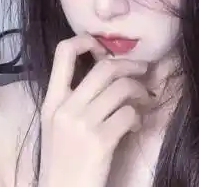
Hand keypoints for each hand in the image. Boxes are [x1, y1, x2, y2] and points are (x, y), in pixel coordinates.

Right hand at [38, 34, 151, 186]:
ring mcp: (82, 124)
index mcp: (52, 100)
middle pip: (105, 67)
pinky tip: (137, 126)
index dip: (86, 41)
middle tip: (144, 69)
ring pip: (122, 88)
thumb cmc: (64, 158)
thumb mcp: (60, 124)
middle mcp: (65, 107)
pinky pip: (130, 114)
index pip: (63, 52)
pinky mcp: (100, 141)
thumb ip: (76, 97)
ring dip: (141, 91)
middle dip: (130, 65)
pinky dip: (139, 117)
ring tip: (146, 100)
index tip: (104, 46)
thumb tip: (108, 69)